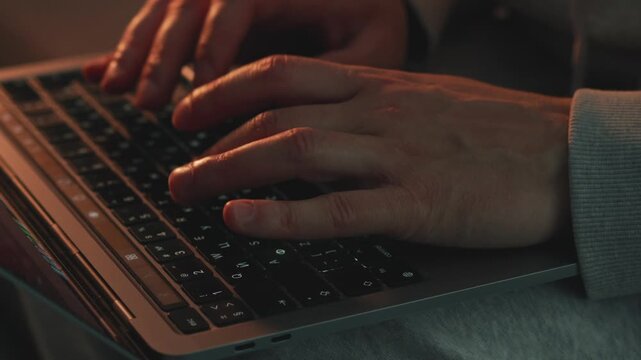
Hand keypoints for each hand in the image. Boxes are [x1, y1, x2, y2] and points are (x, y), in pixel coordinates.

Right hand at [83, 0, 407, 109]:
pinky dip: (140, 46)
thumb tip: (281, 118)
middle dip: (164, 51)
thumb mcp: (372, 54)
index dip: (214, 43)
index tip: (199, 91)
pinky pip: (170, 22)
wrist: (375, 3)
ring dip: (140, 47)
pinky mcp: (217, 14)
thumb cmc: (377, 29)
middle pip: (192, 2)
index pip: (240, 1)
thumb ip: (332, 77)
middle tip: (147, 102)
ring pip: (171, 8)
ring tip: (116, 89)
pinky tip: (107, 70)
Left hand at [168, 55, 570, 247]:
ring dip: (230, 170)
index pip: (282, 73)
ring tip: (189, 191)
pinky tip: (243, 220)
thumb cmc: (494, 128)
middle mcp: (376, 111)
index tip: (189, 111)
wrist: (563, 152)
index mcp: (377, 84)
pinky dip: (283, 216)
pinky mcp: (417, 202)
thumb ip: (370, 108)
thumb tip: (319, 123)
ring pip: (294, 152)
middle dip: (213, 141)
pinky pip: (338, 209)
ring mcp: (395, 155)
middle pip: (273, 114)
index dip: (224, 89)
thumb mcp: (423, 99)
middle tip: (177, 170)